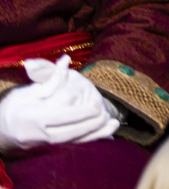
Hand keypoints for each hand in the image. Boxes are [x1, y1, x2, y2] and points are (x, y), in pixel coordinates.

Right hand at [0, 55, 119, 152]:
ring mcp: (41, 145)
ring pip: (72, 142)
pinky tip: (105, 136)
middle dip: (91, 124)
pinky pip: (71, 147)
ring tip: (114, 125)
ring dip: (95, 134)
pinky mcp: (46, 150)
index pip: (61, 116)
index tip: (97, 104)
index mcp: (32, 116)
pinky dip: (88, 141)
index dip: (80, 111)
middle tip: (108, 114)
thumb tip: (66, 60)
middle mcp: (37, 134)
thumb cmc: (13, 106)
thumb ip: (50, 78)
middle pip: (69, 132)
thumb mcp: (28, 90)